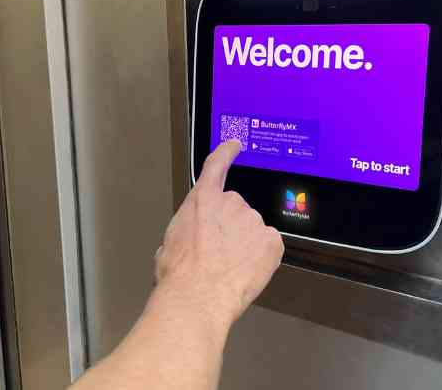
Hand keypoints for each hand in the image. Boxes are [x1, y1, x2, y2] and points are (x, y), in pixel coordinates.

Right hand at [153, 140, 283, 328]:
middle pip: (236, 211)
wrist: (198, 296)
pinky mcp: (272, 241)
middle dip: (230, 229)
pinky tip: (245, 272)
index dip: (227, 153)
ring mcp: (254, 221)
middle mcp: (231, 203)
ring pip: (252, 231)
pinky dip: (261, 258)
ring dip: (245, 245)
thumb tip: (190, 239)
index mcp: (203, 200)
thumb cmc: (178, 274)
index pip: (216, 166)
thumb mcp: (170, 242)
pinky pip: (268, 247)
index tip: (235, 145)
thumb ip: (187, 228)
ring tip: (227, 269)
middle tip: (217, 255)